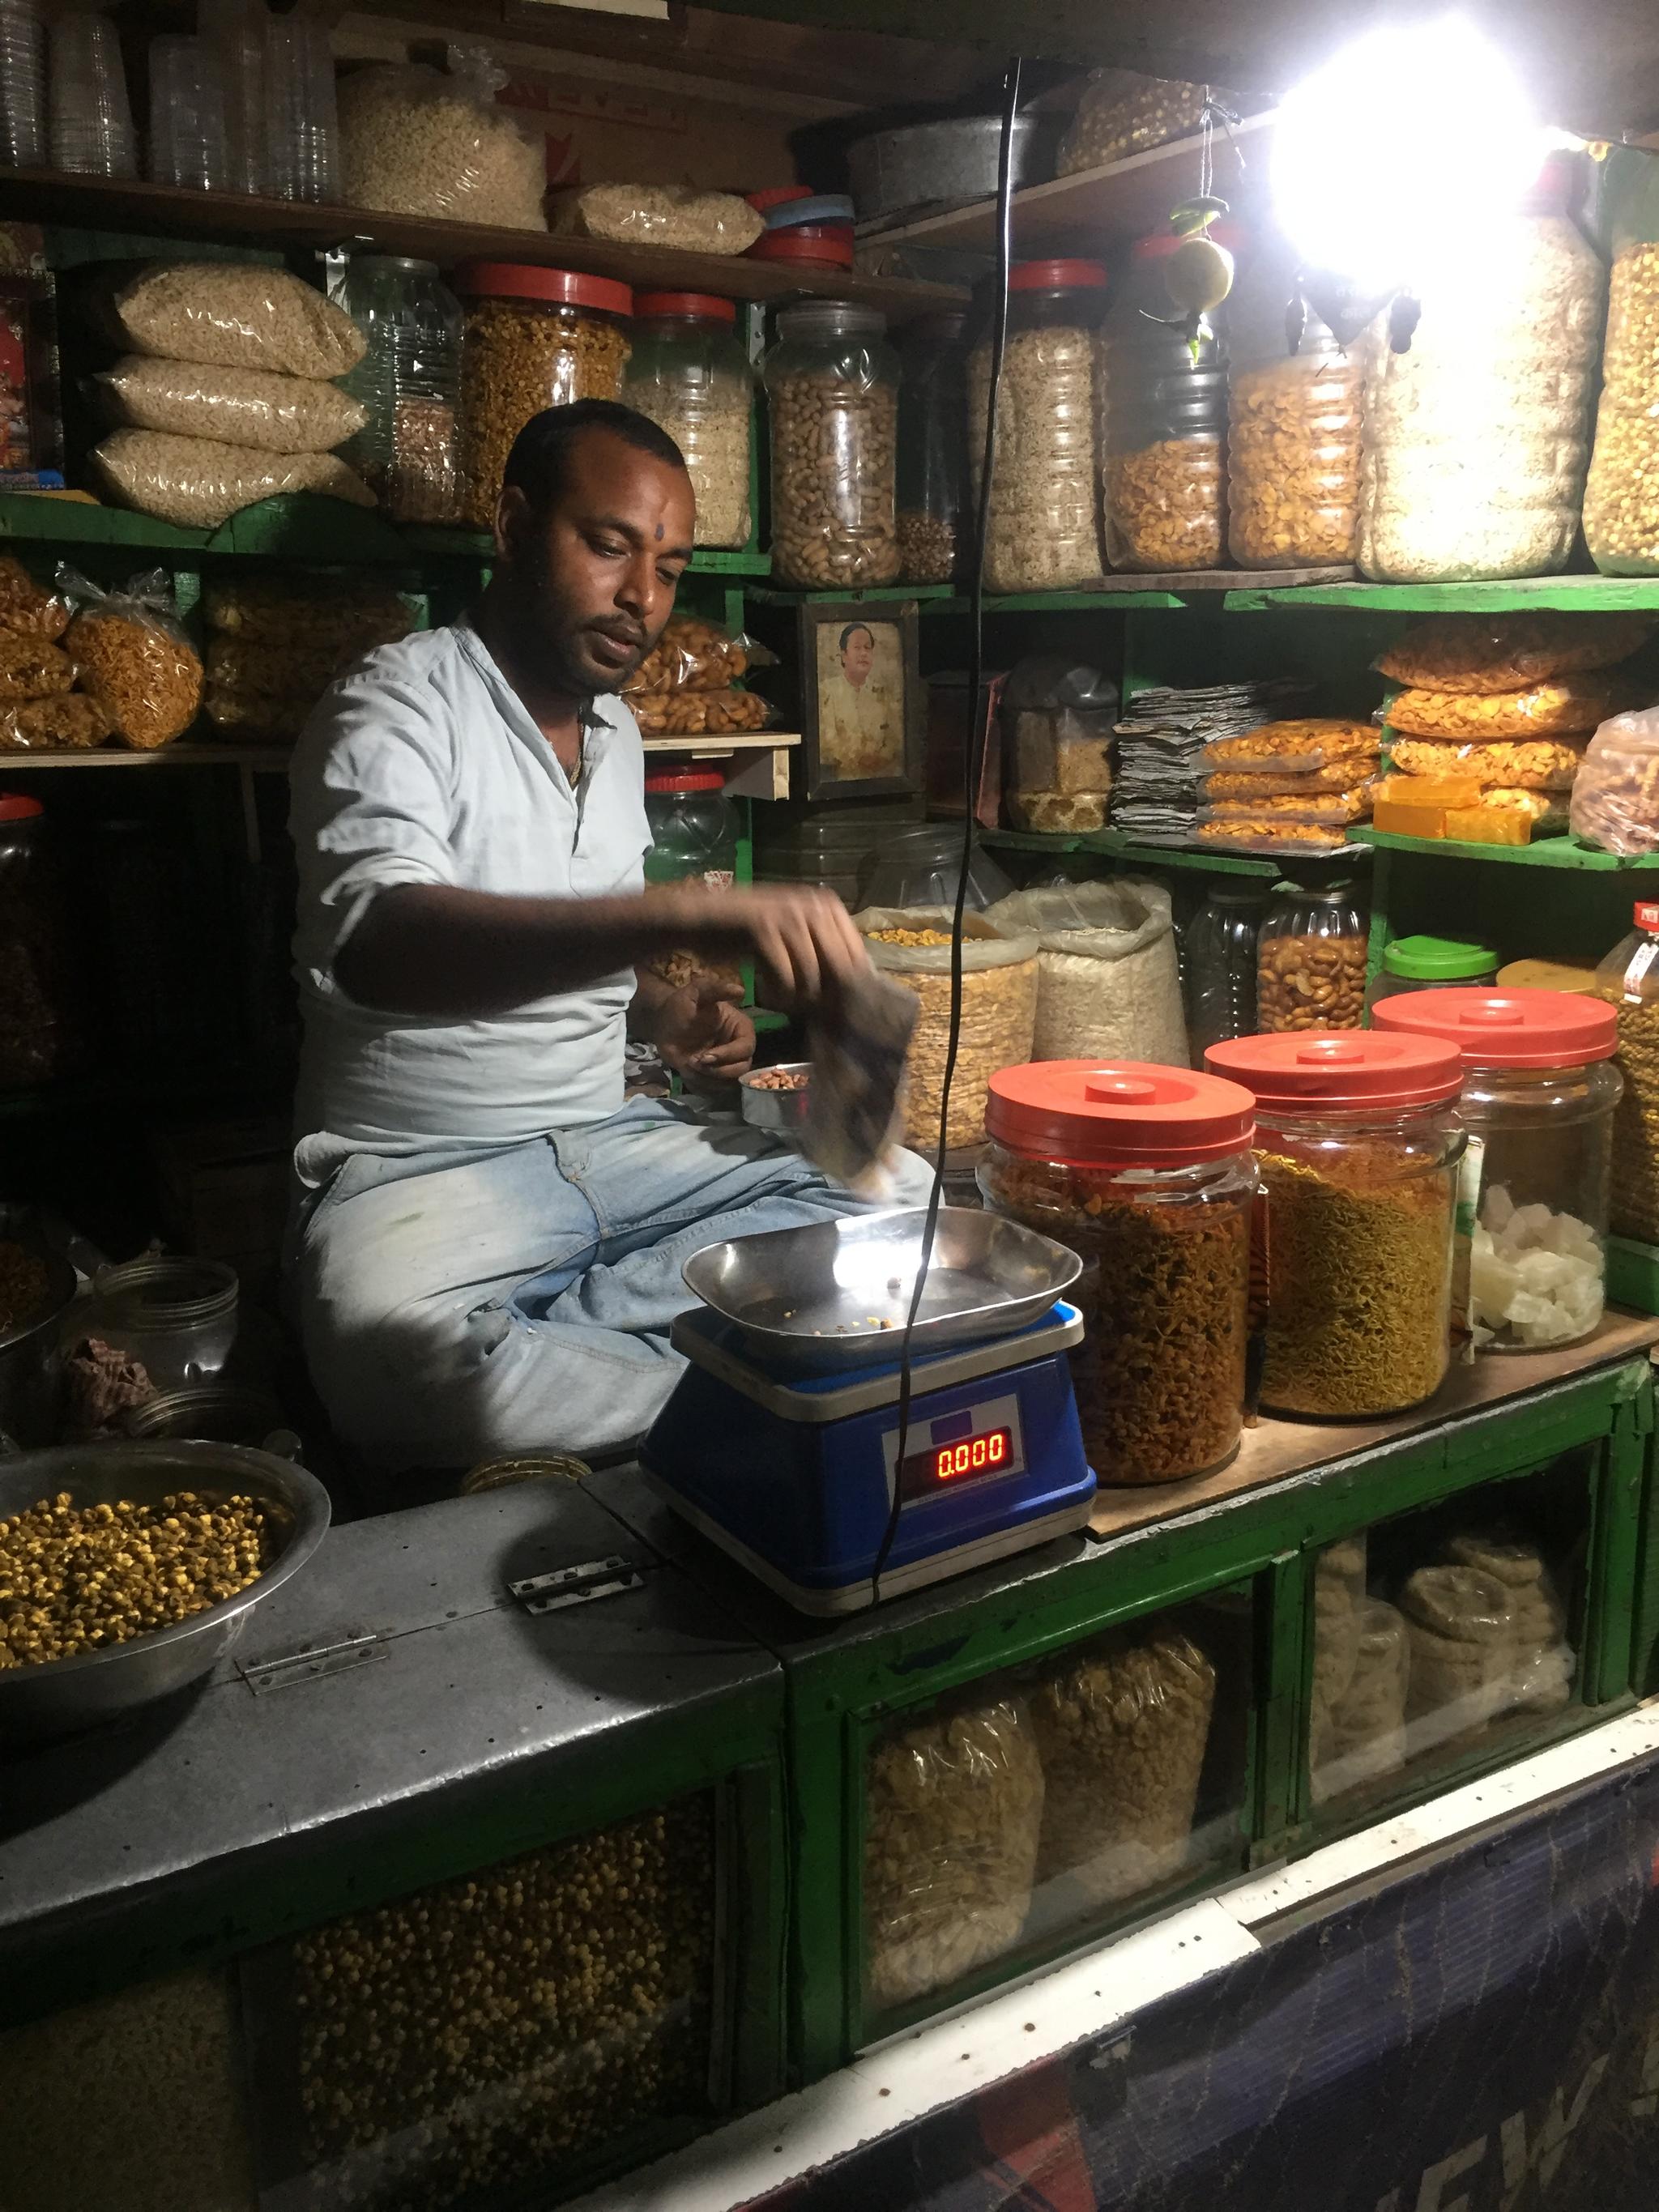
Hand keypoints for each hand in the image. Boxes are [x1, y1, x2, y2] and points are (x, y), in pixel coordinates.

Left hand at [655, 976, 755, 1087]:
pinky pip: (714, 1090)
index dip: (728, 1055)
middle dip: (718, 1071)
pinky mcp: (712, 1076)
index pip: (746, 1048)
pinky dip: (700, 1085)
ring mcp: (726, 1064)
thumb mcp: (695, 992)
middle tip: (695, 1063)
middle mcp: (738, 1048)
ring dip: (707, 1079)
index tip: (705, 1056)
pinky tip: (687, 1071)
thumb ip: (715, 989)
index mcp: (740, 1029)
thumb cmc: (681, 1006)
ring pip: (729, 1083)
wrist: (663, 1023)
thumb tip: (739, 990)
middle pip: (742, 1070)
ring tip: (689, 1065)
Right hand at [665, 884, 869, 1011]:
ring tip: (784, 1000)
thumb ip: (823, 949)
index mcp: (826, 904)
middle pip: (837, 966)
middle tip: (805, 1006)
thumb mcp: (793, 935)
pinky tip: (767, 992)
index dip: (845, 983)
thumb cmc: (749, 932)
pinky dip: (778, 991)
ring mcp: (788, 913)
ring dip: (798, 995)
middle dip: (824, 993)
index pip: (855, 953)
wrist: (703, 917)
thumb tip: (853, 984)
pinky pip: (785, 974)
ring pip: (811, 973)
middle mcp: (812, 903)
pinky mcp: (763, 926)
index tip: (829, 1001)